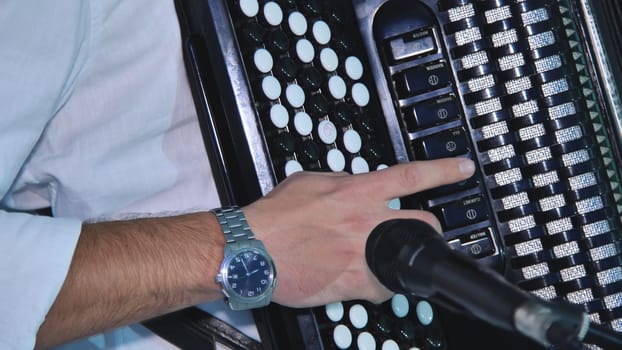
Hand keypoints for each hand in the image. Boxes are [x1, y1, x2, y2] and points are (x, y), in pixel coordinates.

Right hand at [243, 157, 474, 307]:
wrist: (252, 252)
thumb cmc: (275, 218)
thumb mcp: (309, 182)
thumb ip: (341, 181)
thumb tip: (356, 182)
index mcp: (356, 193)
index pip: (411, 176)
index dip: (444, 170)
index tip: (463, 169)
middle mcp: (366, 223)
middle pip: (424, 223)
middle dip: (427, 228)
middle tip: (415, 231)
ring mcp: (364, 255)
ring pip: (407, 260)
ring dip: (400, 259)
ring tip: (378, 258)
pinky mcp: (354, 285)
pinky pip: (384, 289)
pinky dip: (379, 284)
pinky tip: (360, 278)